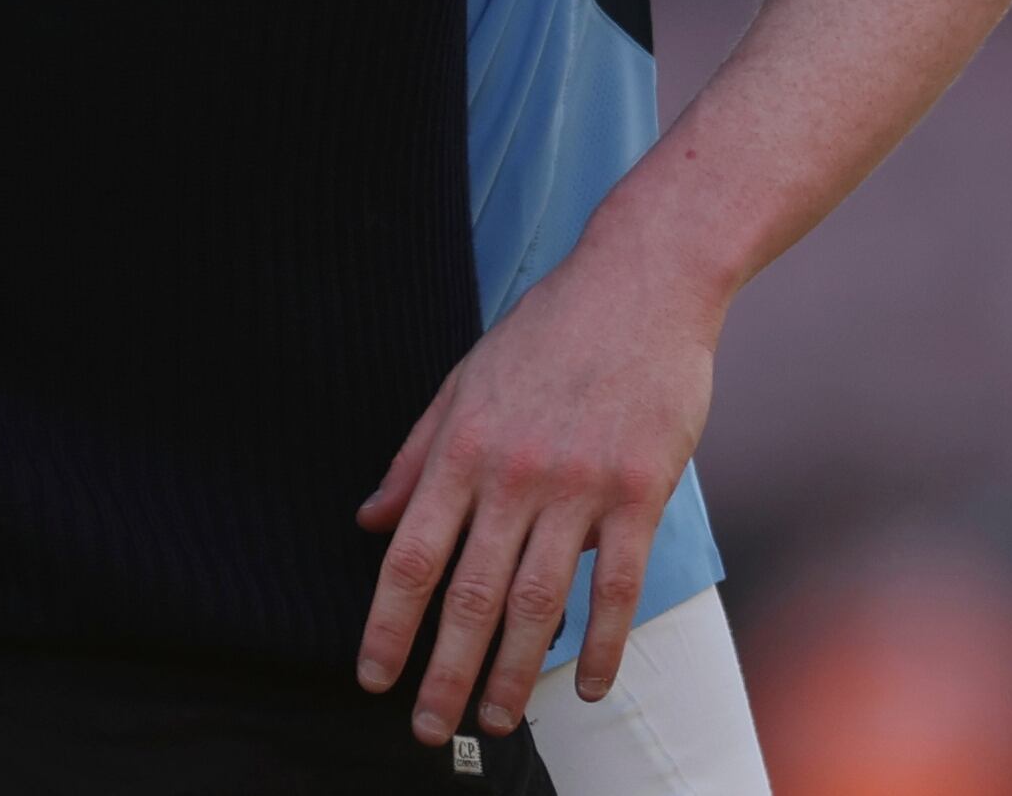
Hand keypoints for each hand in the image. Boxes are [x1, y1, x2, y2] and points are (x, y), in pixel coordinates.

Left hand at [353, 243, 719, 743]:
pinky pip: (619, 586)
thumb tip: (368, 521)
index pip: (411, 557)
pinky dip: (605, 643)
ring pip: (540, 604)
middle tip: (427, 731)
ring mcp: (580, 487)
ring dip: (514, 674)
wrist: (643, 281)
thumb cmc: (550, 330)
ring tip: (496, 721)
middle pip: (471, 597)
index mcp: (464, 448)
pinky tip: (592, 685)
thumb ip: (416, 456)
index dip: (387, 627)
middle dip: (443, 674)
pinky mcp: (639, 492)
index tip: (373, 678)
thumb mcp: (463, 382)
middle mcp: (515, 475)